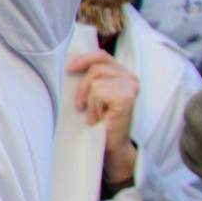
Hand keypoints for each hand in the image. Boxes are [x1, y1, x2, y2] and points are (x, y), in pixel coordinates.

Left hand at [67, 48, 140, 192]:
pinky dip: (95, 106)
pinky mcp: (127, 97)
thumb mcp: (94, 94)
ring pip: (94, 81)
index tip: (70, 68)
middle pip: (94, 69)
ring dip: (90, 101)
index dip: (84, 59)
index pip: (102, 56)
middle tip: (82, 107)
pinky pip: (98, 92)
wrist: (111, 144)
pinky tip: (102, 117)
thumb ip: (90, 78)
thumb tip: (70, 64)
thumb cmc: (101, 120)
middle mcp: (130, 77)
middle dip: (82, 89)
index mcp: (123, 74)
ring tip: (97, 114)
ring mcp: (131, 86)